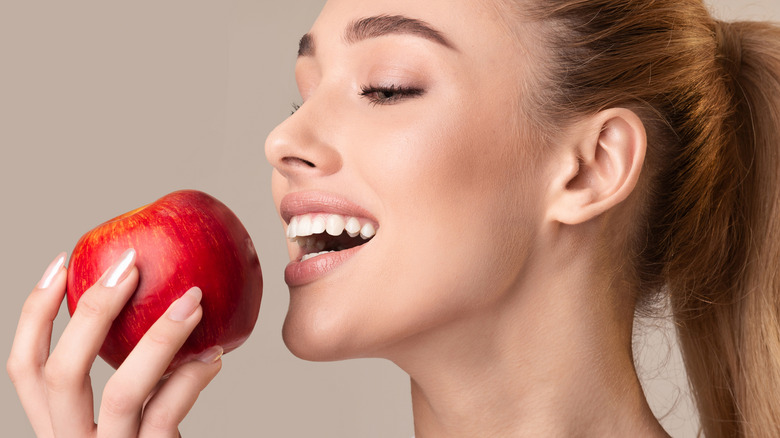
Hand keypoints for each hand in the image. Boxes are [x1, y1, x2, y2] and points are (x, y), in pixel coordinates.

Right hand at [7, 250, 222, 437]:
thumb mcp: (133, 416)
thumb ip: (143, 375)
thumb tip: (178, 304)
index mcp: (57, 426)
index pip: (25, 368)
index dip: (34, 314)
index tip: (61, 263)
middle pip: (59, 374)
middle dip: (91, 312)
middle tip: (131, 265)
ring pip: (121, 392)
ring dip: (159, 337)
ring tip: (193, 299)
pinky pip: (167, 415)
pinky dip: (193, 379)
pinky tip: (215, 354)